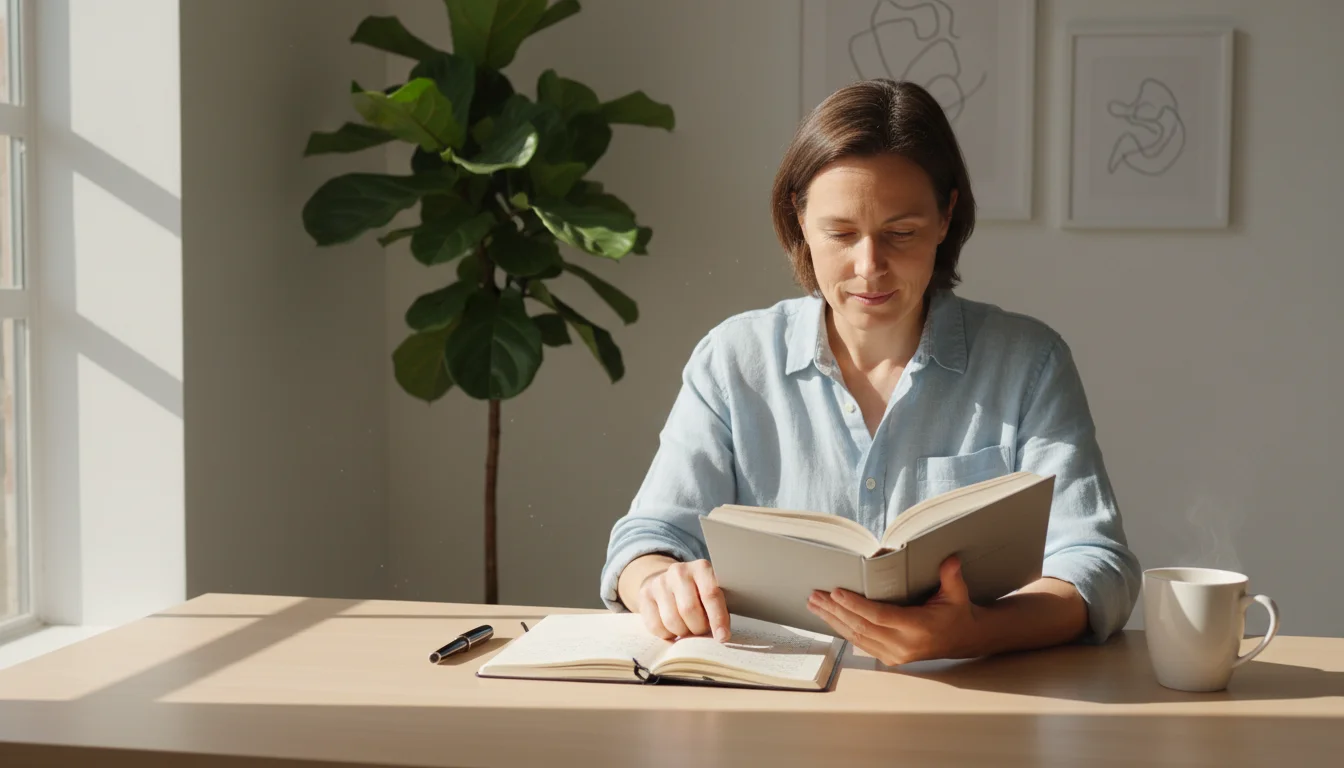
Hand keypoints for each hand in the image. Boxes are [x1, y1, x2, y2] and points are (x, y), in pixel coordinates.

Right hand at [636, 559, 730, 641]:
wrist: (670, 581)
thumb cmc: (698, 593)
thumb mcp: (712, 593)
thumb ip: (718, 609)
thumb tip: (720, 635)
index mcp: (701, 568)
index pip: (710, 594)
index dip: (717, 619)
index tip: (722, 637)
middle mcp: (679, 571)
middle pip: (689, 609)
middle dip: (698, 628)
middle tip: (701, 630)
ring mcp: (659, 582)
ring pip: (671, 620)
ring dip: (682, 632)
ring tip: (688, 628)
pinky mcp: (645, 595)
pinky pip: (655, 626)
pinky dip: (667, 634)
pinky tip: (673, 628)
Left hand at [807, 555, 981, 664]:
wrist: (964, 639)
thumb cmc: (957, 613)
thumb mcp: (958, 594)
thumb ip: (951, 576)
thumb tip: (950, 559)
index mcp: (918, 628)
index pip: (880, 617)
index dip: (856, 605)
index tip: (836, 592)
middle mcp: (904, 645)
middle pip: (862, 627)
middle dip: (836, 611)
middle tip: (816, 596)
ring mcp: (896, 655)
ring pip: (857, 637)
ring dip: (833, 620)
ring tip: (815, 605)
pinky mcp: (890, 659)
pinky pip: (861, 644)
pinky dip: (843, 630)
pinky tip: (830, 618)